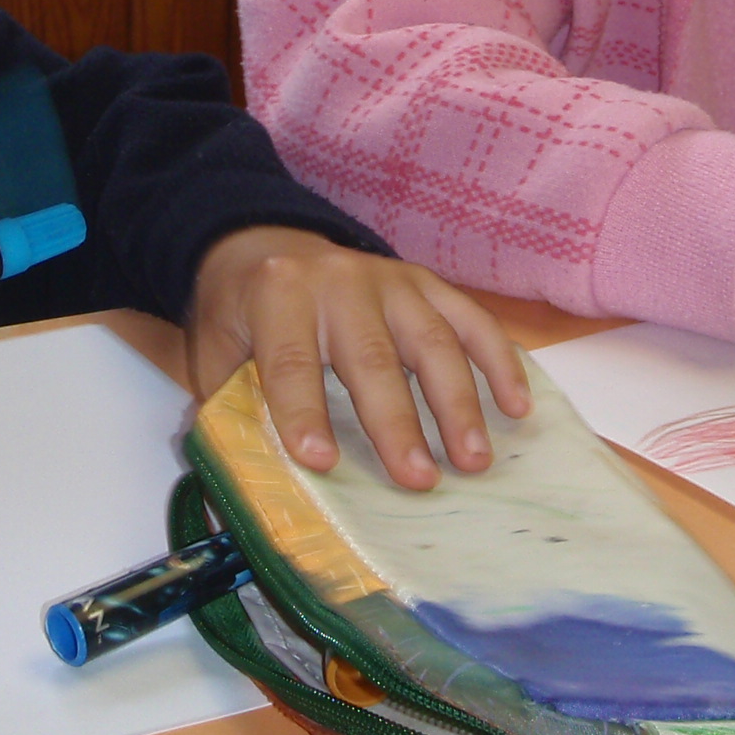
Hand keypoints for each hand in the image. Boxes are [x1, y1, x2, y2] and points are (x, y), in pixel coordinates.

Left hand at [186, 228, 531, 490]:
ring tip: (474, 459)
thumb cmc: (244, 314)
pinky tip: (517, 408)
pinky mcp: (428, 283)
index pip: (290, 361)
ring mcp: (392, 280)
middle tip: (420, 480)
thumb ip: (226, 406)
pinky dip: (500, 362)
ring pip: (433, 340)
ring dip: (458, 403)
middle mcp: (340, 282)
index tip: (321, 463)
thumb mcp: (216, 349)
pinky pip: (473, 321)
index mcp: (278, 296)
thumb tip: (238, 492)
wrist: (268, 242)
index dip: (303, 412)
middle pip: (372, 357)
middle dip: (397, 422)